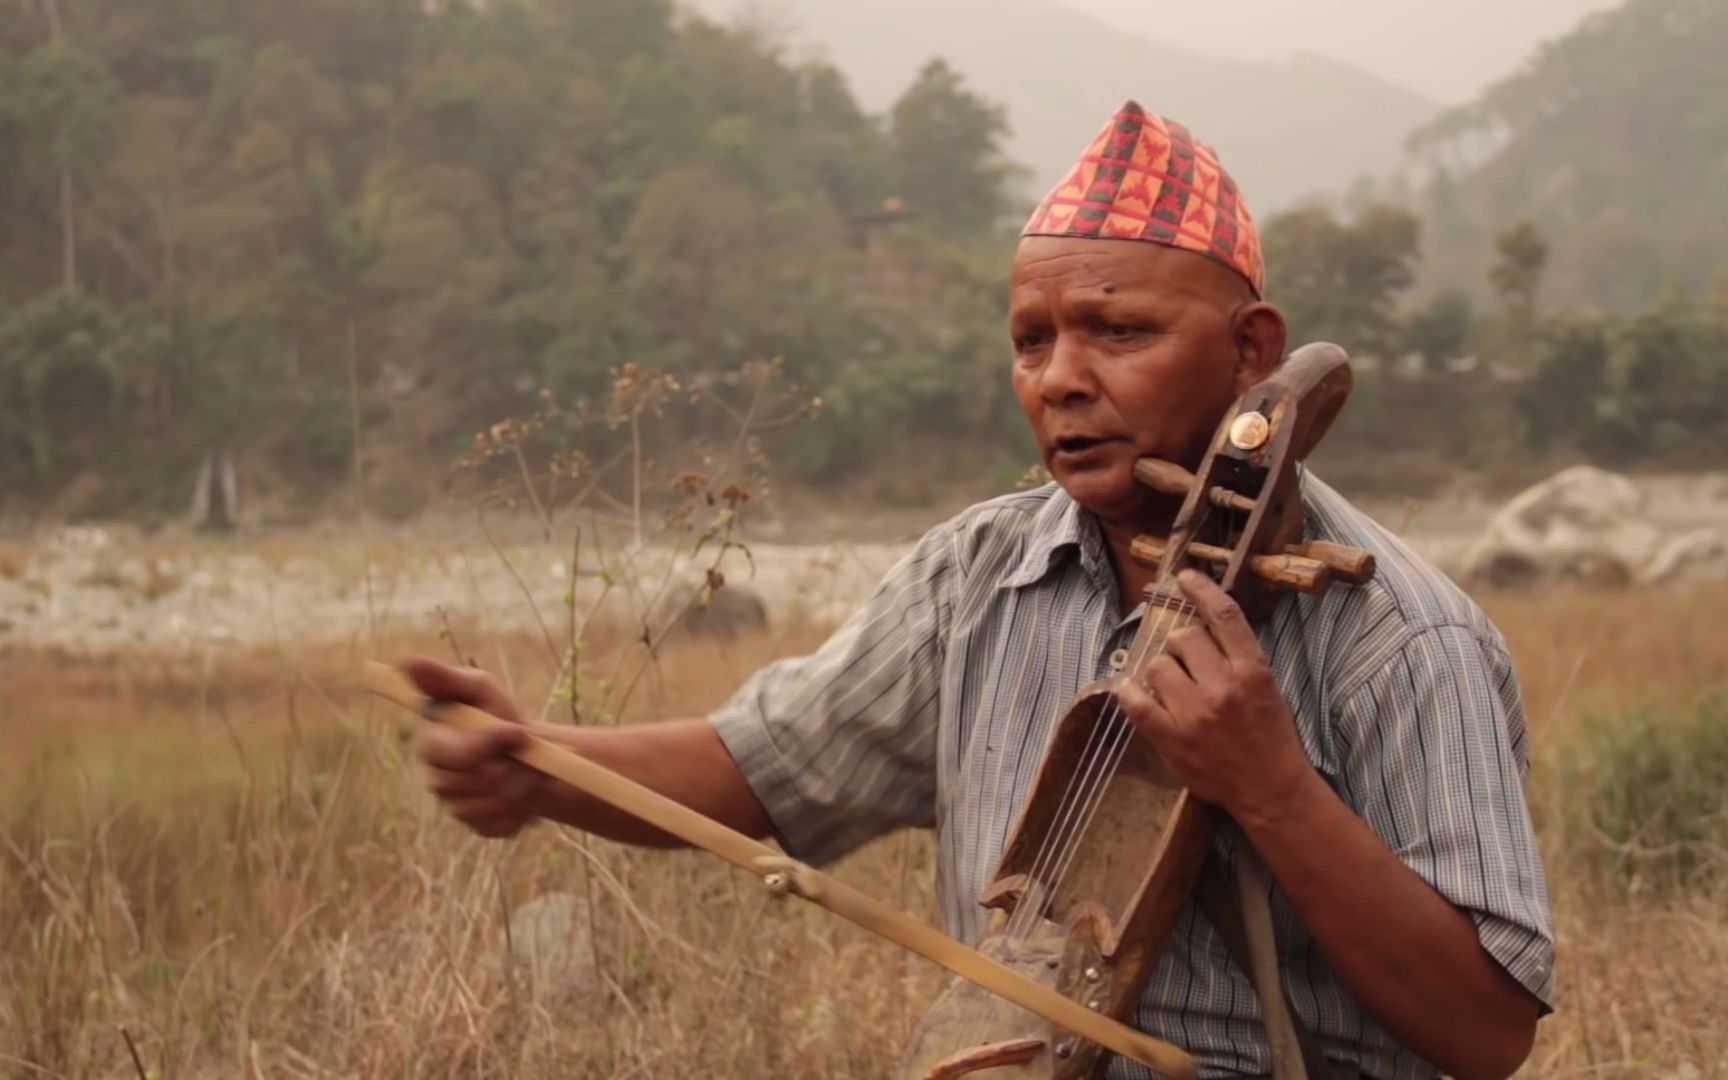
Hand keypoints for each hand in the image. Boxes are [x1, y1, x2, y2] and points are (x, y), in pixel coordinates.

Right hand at [401, 656, 544, 837]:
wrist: (530, 752)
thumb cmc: (496, 713)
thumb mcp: (476, 687)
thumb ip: (443, 677)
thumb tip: (405, 661)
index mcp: (431, 746)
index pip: (452, 755)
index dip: (487, 745)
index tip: (517, 731)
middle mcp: (438, 780)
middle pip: (480, 780)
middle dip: (513, 762)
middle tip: (525, 747)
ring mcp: (458, 808)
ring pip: (498, 802)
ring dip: (525, 781)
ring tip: (527, 765)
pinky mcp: (482, 827)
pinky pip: (506, 823)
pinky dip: (526, 806)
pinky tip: (526, 790)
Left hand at [1115, 570, 1314, 820]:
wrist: (1271, 789)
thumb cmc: (1270, 736)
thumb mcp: (1267, 688)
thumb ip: (1237, 657)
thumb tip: (1202, 624)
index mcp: (1252, 671)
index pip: (1224, 615)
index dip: (1201, 589)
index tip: (1184, 577)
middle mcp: (1224, 687)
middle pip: (1183, 638)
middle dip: (1180, 645)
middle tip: (1187, 664)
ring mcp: (1195, 714)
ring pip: (1157, 666)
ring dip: (1160, 671)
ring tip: (1172, 688)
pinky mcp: (1172, 739)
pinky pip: (1135, 703)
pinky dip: (1128, 692)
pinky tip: (1129, 691)